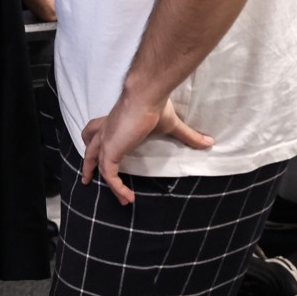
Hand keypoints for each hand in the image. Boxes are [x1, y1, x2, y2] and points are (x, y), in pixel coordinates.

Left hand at [80, 94, 212, 204]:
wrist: (146, 96)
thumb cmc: (156, 106)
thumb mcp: (172, 124)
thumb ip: (188, 135)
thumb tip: (209, 141)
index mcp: (114, 122)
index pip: (96, 130)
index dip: (94, 141)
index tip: (94, 152)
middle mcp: (106, 131)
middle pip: (91, 147)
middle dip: (89, 163)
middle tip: (87, 178)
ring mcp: (106, 141)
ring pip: (99, 165)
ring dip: (107, 183)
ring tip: (120, 199)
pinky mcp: (110, 151)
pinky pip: (109, 175)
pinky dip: (117, 187)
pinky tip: (128, 197)